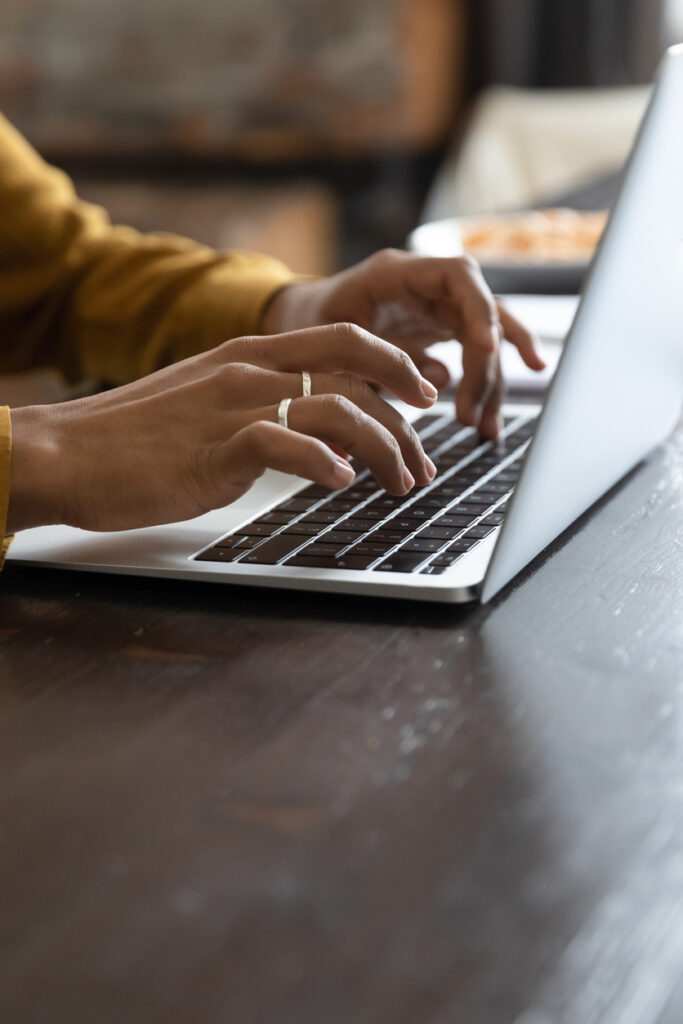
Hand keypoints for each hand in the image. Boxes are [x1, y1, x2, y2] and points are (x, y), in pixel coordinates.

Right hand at [7, 324, 438, 533]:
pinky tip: (342, 484)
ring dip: (383, 448)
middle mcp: (248, 370)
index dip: (395, 364)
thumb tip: (321, 436)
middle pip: (354, 373)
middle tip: (428, 455)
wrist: (67, 452)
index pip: (343, 340)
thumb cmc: (135, 438)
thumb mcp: (208, 406)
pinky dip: (323, 463)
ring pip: (335, 408)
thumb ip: (263, 408)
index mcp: (248, 354)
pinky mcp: (215, 447)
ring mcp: (232, 405)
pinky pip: (285, 445)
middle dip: (405, 415)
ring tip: (401, 484)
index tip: (424, 394)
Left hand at [261, 249, 545, 438]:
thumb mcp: (327, 344)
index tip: (486, 351)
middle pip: (480, 313)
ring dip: (491, 380)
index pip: (459, 277)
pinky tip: (525, 378)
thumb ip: (370, 366)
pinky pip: (478, 343)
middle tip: (470, 418)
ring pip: (484, 334)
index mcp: (396, 273)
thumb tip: (426, 394)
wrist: (296, 320)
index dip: (479, 312)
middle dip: (484, 367)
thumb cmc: (305, 325)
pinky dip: (497, 364)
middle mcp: (425, 283)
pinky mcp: (440, 326)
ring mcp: (436, 304)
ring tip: (485, 428)